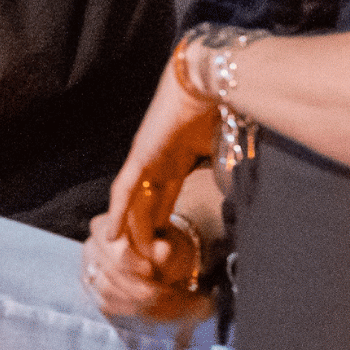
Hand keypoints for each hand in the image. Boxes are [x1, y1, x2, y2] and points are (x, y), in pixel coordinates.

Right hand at [81, 212, 213, 324]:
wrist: (165, 266)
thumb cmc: (167, 251)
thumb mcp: (172, 246)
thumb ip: (165, 250)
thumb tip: (163, 250)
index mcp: (111, 224)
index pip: (112, 244)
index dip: (130, 260)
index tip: (150, 270)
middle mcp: (94, 244)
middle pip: (108, 269)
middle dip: (135, 284)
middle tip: (157, 292)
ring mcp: (91, 268)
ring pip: (106, 288)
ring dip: (134, 298)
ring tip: (156, 299)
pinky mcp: (94, 290)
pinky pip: (106, 303)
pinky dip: (128, 307)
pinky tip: (145, 305)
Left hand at [105, 55, 218, 256]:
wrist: (209, 81)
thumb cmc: (220, 107)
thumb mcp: (223, 148)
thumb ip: (224, 169)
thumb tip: (236, 188)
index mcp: (176, 161)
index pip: (164, 202)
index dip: (165, 226)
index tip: (170, 253)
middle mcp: (157, 161)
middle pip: (146, 208)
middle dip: (148, 238)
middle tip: (152, 268)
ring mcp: (146, 158)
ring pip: (134, 206)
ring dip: (136, 235)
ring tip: (138, 263)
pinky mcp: (141, 155)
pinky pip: (125, 191)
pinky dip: (118, 214)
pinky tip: (113, 237)